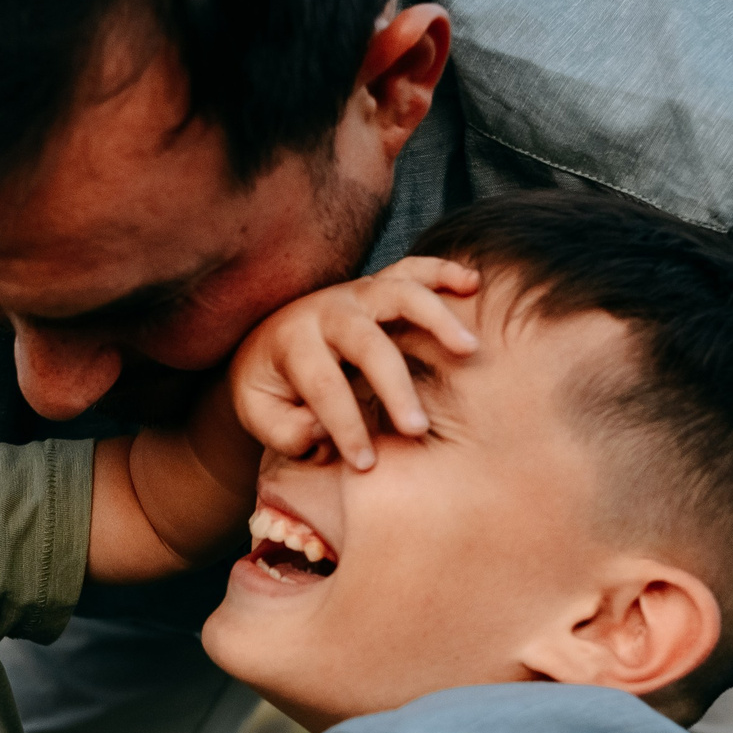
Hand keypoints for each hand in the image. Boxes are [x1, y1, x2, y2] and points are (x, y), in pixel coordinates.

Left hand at [232, 256, 481, 467]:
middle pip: (367, 343)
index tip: (365, 464)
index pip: (323, 386)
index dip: (346, 426)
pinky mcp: (377, 285)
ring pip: (399, 294)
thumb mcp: (259, 413)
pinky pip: (413, 268)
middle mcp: (326, 310)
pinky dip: (443, 270)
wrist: (264, 340)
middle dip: (394, 387)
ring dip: (436, 318)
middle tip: (417, 430)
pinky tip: (473, 283)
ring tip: (469, 349)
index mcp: (291, 342)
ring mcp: (355, 292)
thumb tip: (323, 430)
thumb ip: (285, 429)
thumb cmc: (270, 386)